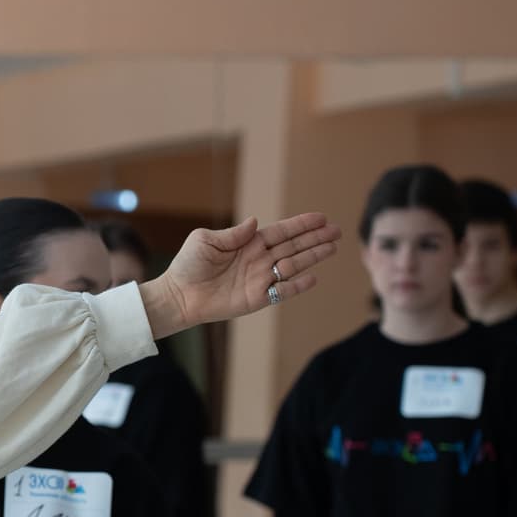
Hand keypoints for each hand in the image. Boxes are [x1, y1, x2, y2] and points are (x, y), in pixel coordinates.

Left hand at [142, 213, 342, 337]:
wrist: (179, 295)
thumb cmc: (188, 265)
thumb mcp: (206, 240)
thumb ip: (233, 234)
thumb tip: (255, 222)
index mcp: (249, 243)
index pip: (282, 232)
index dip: (301, 225)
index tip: (321, 218)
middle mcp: (259, 260)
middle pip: (293, 247)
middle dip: (315, 239)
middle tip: (337, 231)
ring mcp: (260, 279)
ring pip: (293, 266)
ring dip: (312, 257)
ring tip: (332, 248)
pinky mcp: (257, 298)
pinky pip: (282, 291)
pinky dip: (297, 285)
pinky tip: (313, 278)